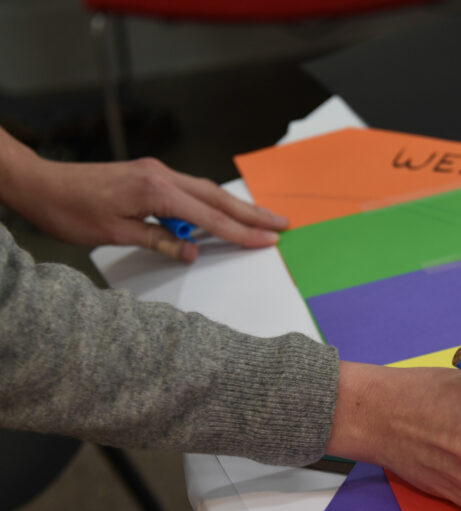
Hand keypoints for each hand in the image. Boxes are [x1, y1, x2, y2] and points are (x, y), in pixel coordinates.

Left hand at [0, 127, 286, 261]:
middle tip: (282, 223)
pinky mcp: (149, 175)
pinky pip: (190, 189)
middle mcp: (161, 176)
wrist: (40, 183)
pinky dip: (212, 202)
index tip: (268, 240)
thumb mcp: (115, 233)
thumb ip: (159, 240)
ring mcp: (156, 172)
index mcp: (156, 190)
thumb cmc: (70, 210)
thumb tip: (192, 251)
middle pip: (217, 197)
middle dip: (252, 213)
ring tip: (263, 219)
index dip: (241, 232)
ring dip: (236, 207)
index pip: (209, 217)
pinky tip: (223, 212)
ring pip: (207, 191)